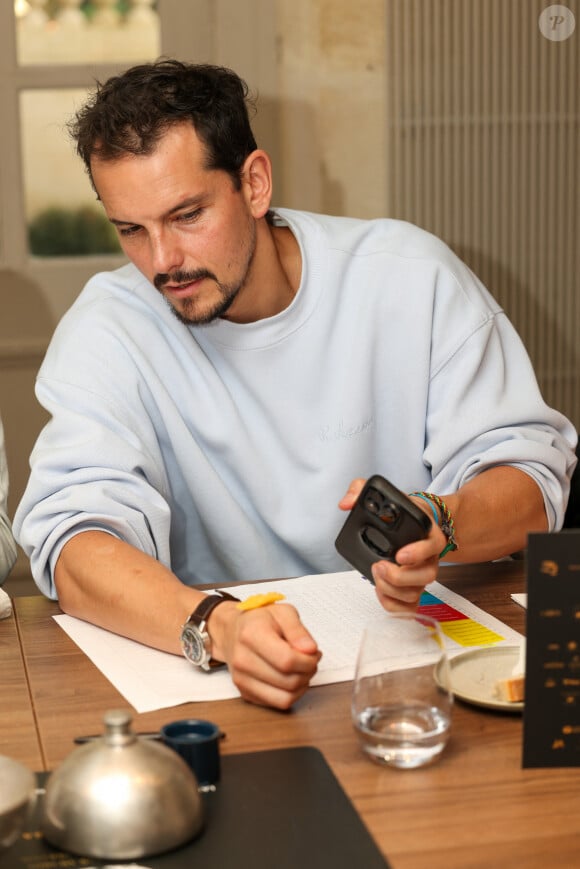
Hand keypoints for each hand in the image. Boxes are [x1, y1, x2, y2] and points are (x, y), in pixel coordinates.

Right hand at [209, 601, 320, 709]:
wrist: (232, 631)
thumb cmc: (259, 620)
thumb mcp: (283, 612)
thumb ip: (298, 630)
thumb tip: (310, 650)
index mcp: (251, 634)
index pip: (287, 660)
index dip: (308, 660)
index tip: (314, 653)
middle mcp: (242, 660)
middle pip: (289, 681)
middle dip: (308, 672)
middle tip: (311, 659)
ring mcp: (242, 679)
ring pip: (285, 698)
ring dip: (302, 685)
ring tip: (302, 669)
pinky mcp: (245, 693)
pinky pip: (278, 703)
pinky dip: (291, 693)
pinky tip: (291, 676)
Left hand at [339, 478, 445, 612]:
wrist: (412, 521)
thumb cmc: (399, 511)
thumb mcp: (384, 494)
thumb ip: (361, 490)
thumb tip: (345, 503)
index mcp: (428, 533)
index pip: (433, 545)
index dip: (418, 553)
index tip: (399, 554)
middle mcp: (430, 556)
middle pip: (426, 575)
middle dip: (400, 576)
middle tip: (379, 566)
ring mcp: (422, 574)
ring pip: (417, 592)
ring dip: (394, 590)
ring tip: (376, 576)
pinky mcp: (413, 588)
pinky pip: (410, 606)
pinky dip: (394, 605)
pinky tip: (381, 592)